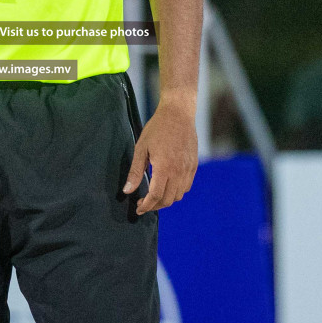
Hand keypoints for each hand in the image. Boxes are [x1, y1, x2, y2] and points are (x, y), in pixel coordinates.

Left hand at [123, 97, 197, 214]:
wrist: (178, 114)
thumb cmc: (157, 128)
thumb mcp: (141, 148)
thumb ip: (135, 172)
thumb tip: (127, 191)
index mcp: (164, 167)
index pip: (155, 196)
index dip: (146, 206)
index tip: (138, 208)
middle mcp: (179, 171)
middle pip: (167, 199)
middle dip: (154, 206)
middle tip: (143, 204)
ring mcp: (188, 169)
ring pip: (178, 195)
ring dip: (166, 200)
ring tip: (154, 196)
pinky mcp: (193, 165)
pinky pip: (186, 186)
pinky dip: (176, 192)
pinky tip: (167, 186)